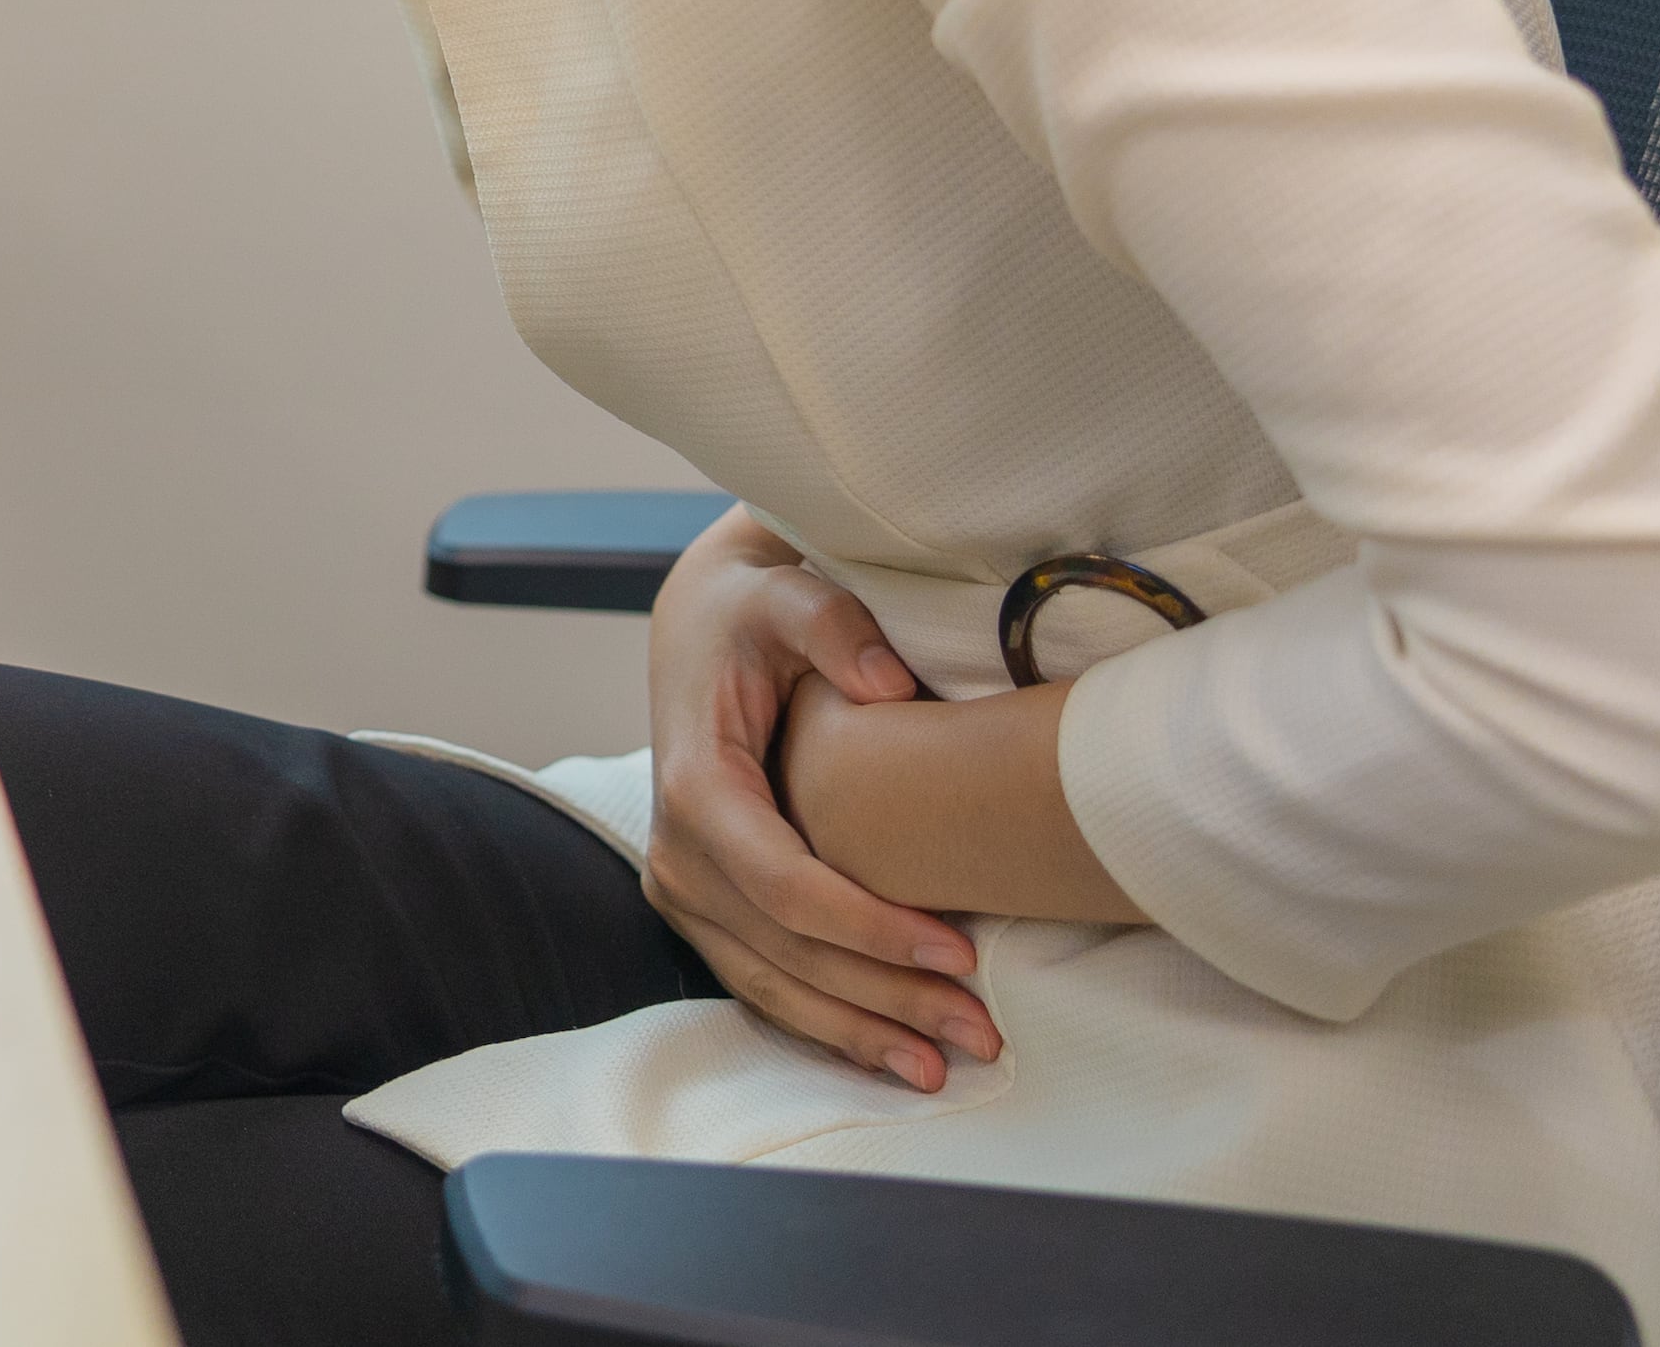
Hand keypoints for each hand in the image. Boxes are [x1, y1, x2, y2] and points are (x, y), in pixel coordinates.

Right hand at [637, 509, 999, 1088]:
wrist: (702, 623)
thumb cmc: (751, 612)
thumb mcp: (783, 593)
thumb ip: (830, 623)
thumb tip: (886, 682)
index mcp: (696, 786)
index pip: (783, 884)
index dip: (869, 927)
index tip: (958, 950)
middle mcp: (678, 852)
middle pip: (786, 951)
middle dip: (884, 998)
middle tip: (981, 1030)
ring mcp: (685, 888)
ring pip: (773, 983)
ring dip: (858, 1031)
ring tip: (945, 1065)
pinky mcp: (706, 907)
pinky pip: (763, 981)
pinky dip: (826, 1024)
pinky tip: (891, 1054)